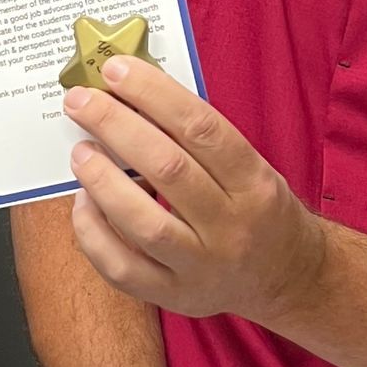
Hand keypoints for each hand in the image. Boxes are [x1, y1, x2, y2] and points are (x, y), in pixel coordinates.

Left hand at [64, 58, 324, 327]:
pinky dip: (94, 233)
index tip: (117, 70)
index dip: (155, 94)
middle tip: (81, 101)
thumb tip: (134, 95)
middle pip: (169, 169)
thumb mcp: (251, 167)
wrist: (286, 277)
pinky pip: (123, 268)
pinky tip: (83, 203)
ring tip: (80, 151)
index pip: (202, 129)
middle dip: (117, 127)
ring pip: (144, 223)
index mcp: (255, 183)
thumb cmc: (257, 209)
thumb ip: (202, 139)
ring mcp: (203, 267)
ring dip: (103, 181)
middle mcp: (232, 226)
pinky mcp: (175, 296)